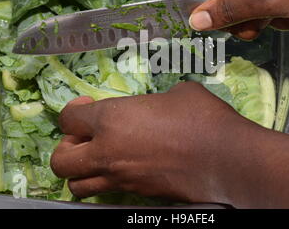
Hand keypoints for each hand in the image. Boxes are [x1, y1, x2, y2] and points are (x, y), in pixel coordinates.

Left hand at [50, 82, 255, 203]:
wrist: (227, 158)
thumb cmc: (201, 117)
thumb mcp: (177, 93)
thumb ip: (153, 101)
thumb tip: (156, 106)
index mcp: (112, 119)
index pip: (67, 119)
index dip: (73, 111)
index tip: (86, 106)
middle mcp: (108, 152)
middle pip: (61, 161)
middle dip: (65, 148)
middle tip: (84, 138)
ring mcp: (122, 178)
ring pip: (78, 187)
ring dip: (81, 171)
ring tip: (98, 158)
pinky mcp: (138, 195)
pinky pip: (108, 192)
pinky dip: (107, 181)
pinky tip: (126, 167)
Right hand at [177, 0, 288, 39]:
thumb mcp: (266, 2)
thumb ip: (228, 12)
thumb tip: (193, 20)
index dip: (197, 11)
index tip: (220, 26)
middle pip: (220, 2)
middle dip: (242, 20)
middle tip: (263, 22)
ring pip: (248, 4)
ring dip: (268, 17)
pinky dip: (284, 6)